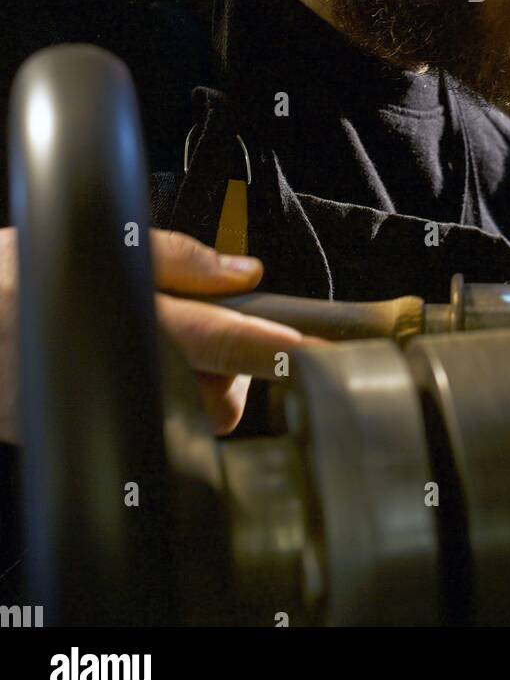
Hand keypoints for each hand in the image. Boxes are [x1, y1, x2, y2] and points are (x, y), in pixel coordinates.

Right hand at [0, 226, 322, 443]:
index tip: (310, 349)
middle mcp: (125, 376)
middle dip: (236, 370)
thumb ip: (176, 258)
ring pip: (196, 421)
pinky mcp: (99, 436)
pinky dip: (170, 400)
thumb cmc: (11, 279)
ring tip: (171, 345)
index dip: (270, 345)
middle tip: (213, 326)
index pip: (219, 337)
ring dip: (205, 387)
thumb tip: (242, 270)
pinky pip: (162, 429)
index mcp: (130, 320)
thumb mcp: (93, 243)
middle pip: (221, 400)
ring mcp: (112, 414)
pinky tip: (144, 367)